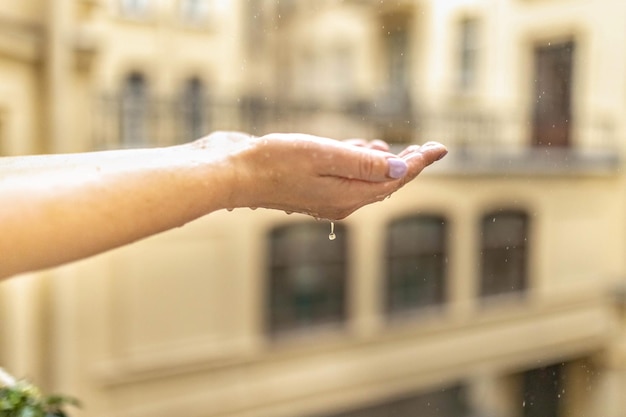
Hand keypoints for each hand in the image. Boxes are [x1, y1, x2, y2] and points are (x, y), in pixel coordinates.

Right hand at [200, 132, 447, 219]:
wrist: (234, 173)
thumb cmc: (275, 162)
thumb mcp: (324, 156)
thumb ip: (362, 162)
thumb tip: (400, 167)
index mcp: (347, 196)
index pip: (394, 179)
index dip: (419, 163)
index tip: (440, 147)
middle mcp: (340, 201)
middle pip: (384, 183)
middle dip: (408, 164)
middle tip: (430, 148)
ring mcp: (325, 196)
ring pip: (366, 180)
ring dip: (385, 164)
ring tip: (403, 148)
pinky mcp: (311, 187)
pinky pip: (347, 177)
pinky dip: (360, 163)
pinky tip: (364, 149)